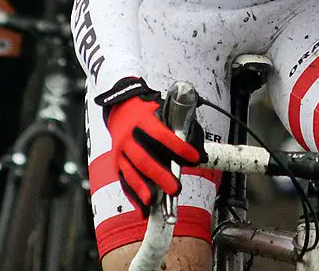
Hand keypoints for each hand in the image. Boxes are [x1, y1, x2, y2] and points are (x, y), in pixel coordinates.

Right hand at [98, 78, 205, 216]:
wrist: (120, 109)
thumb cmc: (147, 112)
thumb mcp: (164, 112)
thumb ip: (183, 130)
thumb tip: (202, 154)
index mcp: (143, 121)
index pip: (161, 135)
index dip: (178, 147)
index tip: (194, 157)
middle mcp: (129, 137)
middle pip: (144, 159)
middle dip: (160, 175)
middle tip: (175, 188)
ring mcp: (120, 152)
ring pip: (131, 173)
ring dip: (143, 189)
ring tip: (154, 201)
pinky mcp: (116, 163)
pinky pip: (125, 182)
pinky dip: (134, 197)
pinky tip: (143, 209)